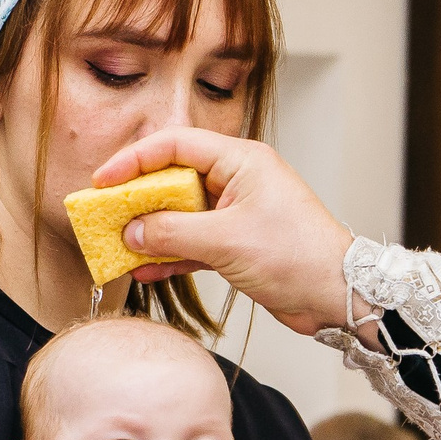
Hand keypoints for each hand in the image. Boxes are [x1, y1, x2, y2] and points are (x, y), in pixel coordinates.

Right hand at [90, 129, 354, 336]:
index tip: (103, 181)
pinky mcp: (236, 245)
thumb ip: (174, 233)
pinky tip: (143, 270)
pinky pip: (192, 244)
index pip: (175, 145)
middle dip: (137, 199)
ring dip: (150, 231)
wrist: (337, 294)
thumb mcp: (228, 241)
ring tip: (116, 246)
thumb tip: (133, 231)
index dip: (134, 160)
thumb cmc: (298, 255)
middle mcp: (236, 181)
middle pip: (173, 179)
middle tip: (104, 216)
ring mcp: (235, 214)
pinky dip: (169, 256)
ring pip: (180, 215)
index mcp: (240, 161)